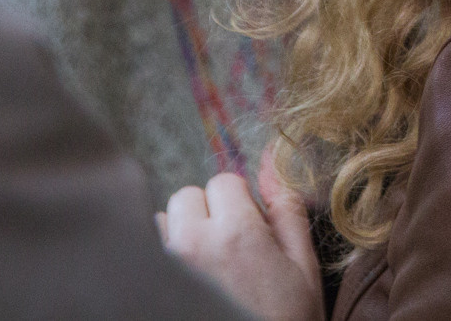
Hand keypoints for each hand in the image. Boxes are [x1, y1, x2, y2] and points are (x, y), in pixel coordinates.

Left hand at [160, 171, 324, 320]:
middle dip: (206, 215)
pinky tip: (184, 283)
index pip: (224, 181)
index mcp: (238, 232)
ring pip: (161, 223)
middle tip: (225, 251)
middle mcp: (194, 244)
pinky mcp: (152, 287)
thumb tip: (273, 163)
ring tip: (202, 269)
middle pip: (187, 196)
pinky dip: (160, 259)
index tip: (248, 231)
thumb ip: (288, 211)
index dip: (240, 204)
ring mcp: (166, 268)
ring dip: (179, 235)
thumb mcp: (304, 269)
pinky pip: (146, 253)